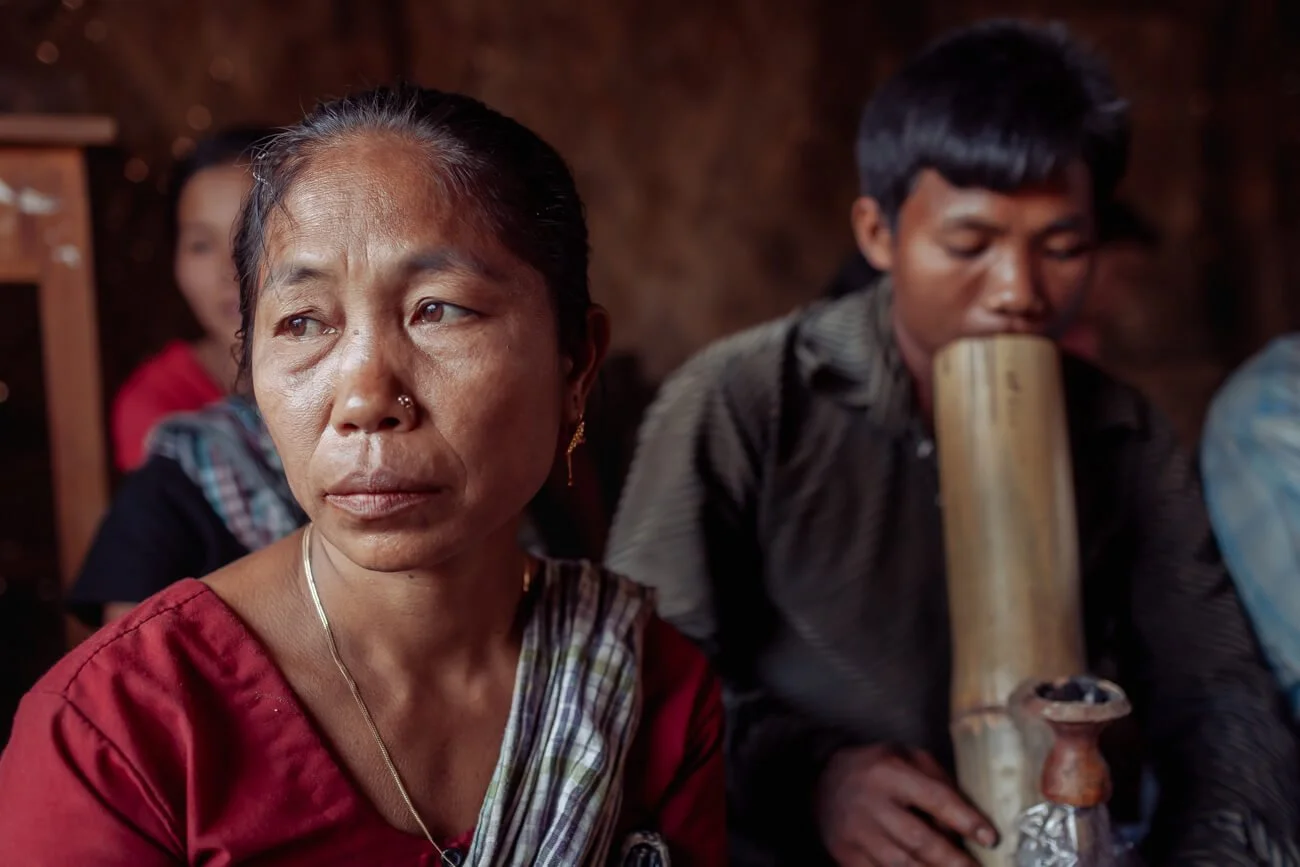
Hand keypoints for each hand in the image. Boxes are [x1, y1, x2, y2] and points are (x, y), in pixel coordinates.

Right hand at [815, 744, 997, 865]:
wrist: (819, 779)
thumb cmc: (874, 768)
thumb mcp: (906, 757)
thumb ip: (938, 782)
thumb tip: (968, 819)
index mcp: (890, 773)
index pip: (935, 798)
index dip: (966, 820)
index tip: (990, 838)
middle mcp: (872, 803)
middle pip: (919, 840)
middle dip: (954, 861)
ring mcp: (856, 833)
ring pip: (901, 865)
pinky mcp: (845, 855)